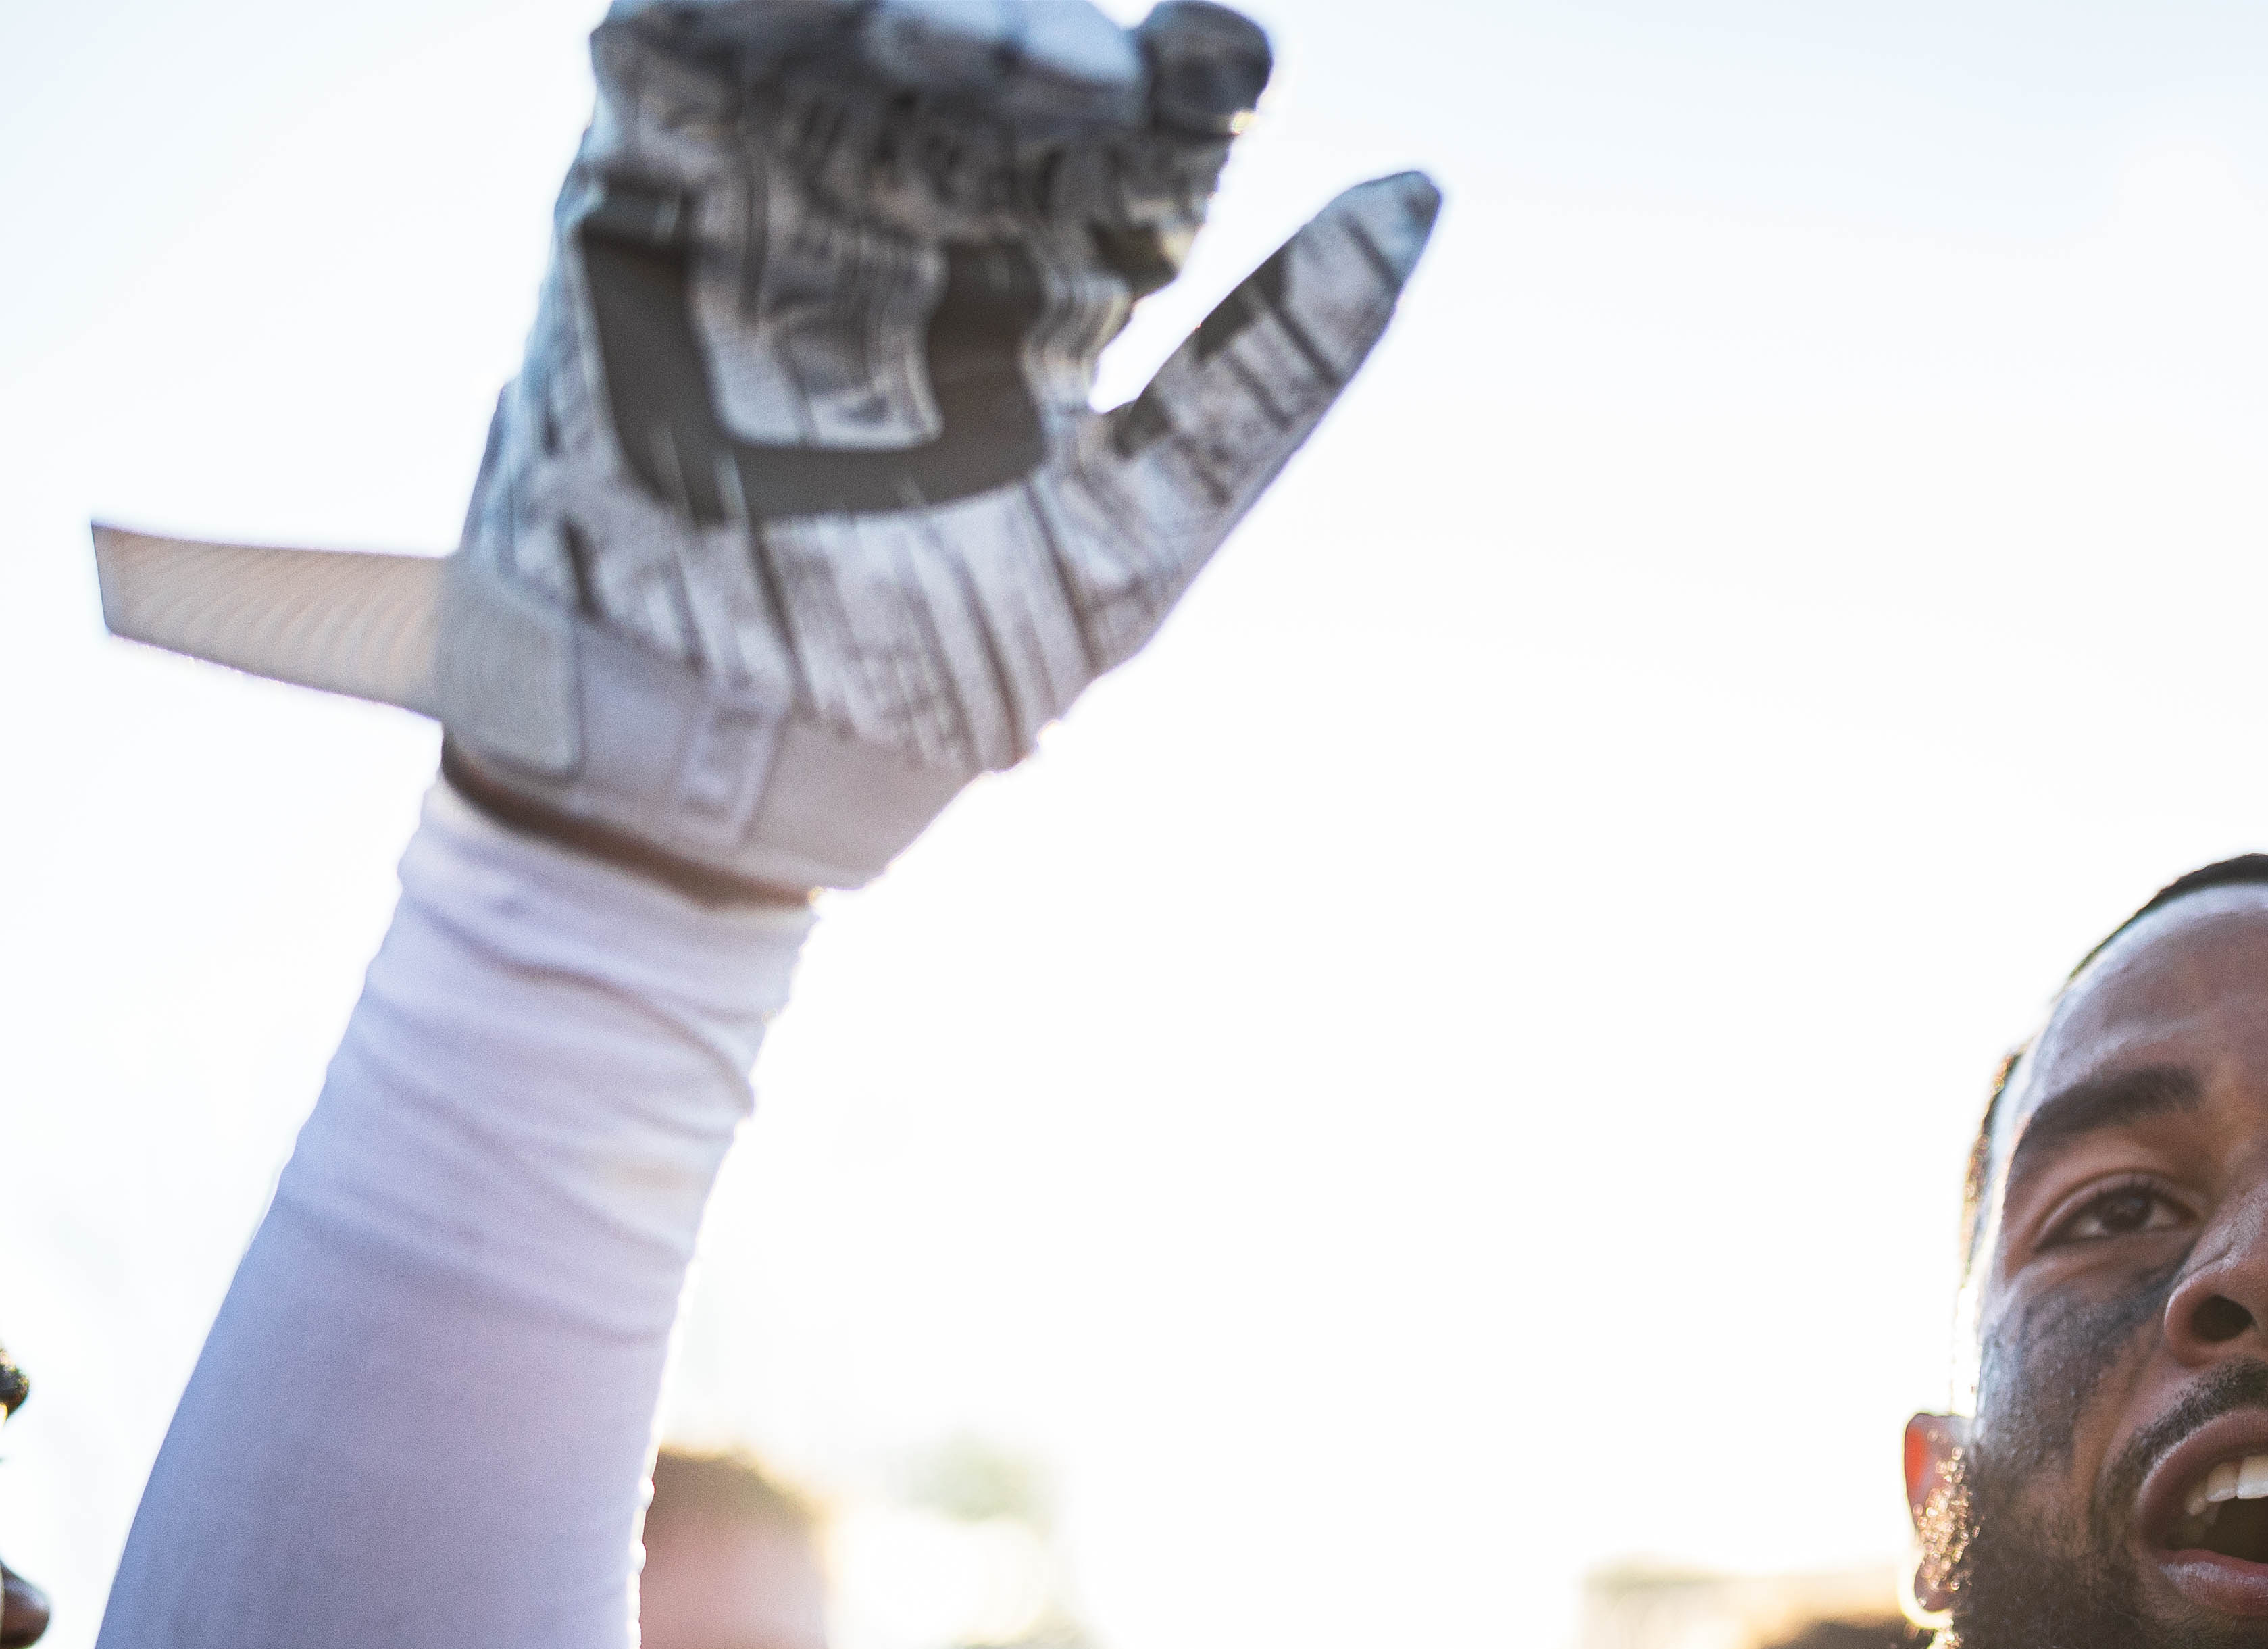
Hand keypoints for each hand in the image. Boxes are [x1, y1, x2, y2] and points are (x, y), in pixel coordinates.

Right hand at [96, 0, 1435, 892]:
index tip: (1231, 53)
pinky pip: (681, 33)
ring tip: (958, 42)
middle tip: (1091, 81)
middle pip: (1014, 59)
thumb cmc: (934, 678)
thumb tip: (1424, 191)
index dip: (1194, 69)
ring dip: (924, 9)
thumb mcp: (1141, 528)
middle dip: (1049, 37)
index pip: (1150, 134)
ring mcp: (790, 189)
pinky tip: (811, 7)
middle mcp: (935, 216)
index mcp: (1063, 288)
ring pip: (857, 22)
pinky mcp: (647, 180)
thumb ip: (1277, 365)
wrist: (717, 758)